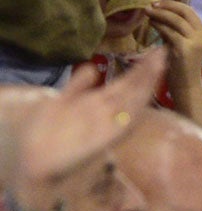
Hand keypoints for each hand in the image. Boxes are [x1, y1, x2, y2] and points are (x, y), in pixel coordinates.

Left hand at [1, 49, 164, 191]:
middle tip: (162, 52)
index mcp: (98, 103)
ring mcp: (106, 124)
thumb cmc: (45, 134)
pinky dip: (135, 110)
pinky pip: (125, 122)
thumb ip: (78, 86)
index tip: (153, 52)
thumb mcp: (61, 103)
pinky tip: (144, 96)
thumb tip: (93, 69)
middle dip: (147, 71)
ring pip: (132, 101)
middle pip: (132, 89)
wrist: (31, 159)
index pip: (124, 83)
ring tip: (159, 64)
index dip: (139, 69)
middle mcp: (106, 112)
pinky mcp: (104, 139)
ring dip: (146, 83)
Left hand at [144, 0, 201, 97]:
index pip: (190, 11)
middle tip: (151, 5)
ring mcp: (194, 42)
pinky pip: (169, 31)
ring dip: (160, 13)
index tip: (158, 3)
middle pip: (185, 12)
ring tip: (148, 12)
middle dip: (167, 6)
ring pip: (176, 20)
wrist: (186, 88)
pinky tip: (151, 23)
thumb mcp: (180, 45)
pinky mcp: (184, 48)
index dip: (173, 5)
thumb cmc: (181, 68)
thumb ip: (175, 32)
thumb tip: (159, 17)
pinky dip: (159, 25)